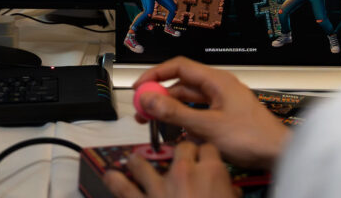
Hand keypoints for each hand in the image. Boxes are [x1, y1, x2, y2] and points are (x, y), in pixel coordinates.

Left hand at [103, 141, 238, 197]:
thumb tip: (230, 191)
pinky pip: (124, 189)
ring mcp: (159, 187)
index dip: (206, 153)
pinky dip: (115, 181)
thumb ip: (229, 195)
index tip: (205, 157)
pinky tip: (110, 176)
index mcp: (211, 172)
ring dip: (139, 161)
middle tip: (181, 157)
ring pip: (144, 163)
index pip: (208, 148)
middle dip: (181, 151)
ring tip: (135, 160)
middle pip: (181, 148)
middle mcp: (183, 173)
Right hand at [133, 57, 289, 169]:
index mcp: (217, 80)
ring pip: (189, 102)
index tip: (139, 87)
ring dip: (172, 112)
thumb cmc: (254, 137)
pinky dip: (186, 122)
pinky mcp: (225, 117)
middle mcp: (219, 87)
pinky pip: (199, 114)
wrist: (279, 153)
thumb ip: (176, 113)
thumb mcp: (207, 126)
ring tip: (157, 125)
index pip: (178, 66)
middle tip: (143, 111)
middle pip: (181, 85)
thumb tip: (150, 99)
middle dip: (160, 97)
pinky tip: (179, 135)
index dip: (156, 74)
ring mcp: (223, 102)